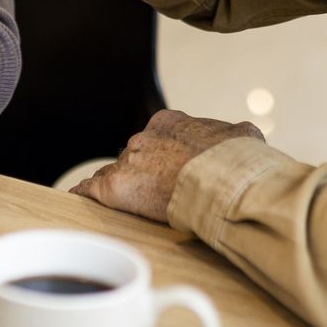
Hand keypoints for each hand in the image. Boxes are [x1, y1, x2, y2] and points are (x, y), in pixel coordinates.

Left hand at [72, 110, 265, 222]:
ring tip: (123, 203)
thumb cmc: (237, 162)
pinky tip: (79, 200)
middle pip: (134, 158)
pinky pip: (91, 190)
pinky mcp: (116, 188)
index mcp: (169, 122)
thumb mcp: (242, 137)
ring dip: (121, 188)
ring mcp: (128, 162)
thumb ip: (234, 136)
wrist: (226, 180)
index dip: (160, 158)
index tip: (166, 170)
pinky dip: (85, 195)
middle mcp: (144, 138)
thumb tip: (247, 139)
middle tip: (154, 193)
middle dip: (142, 173)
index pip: (154, 140)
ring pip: (116, 174)